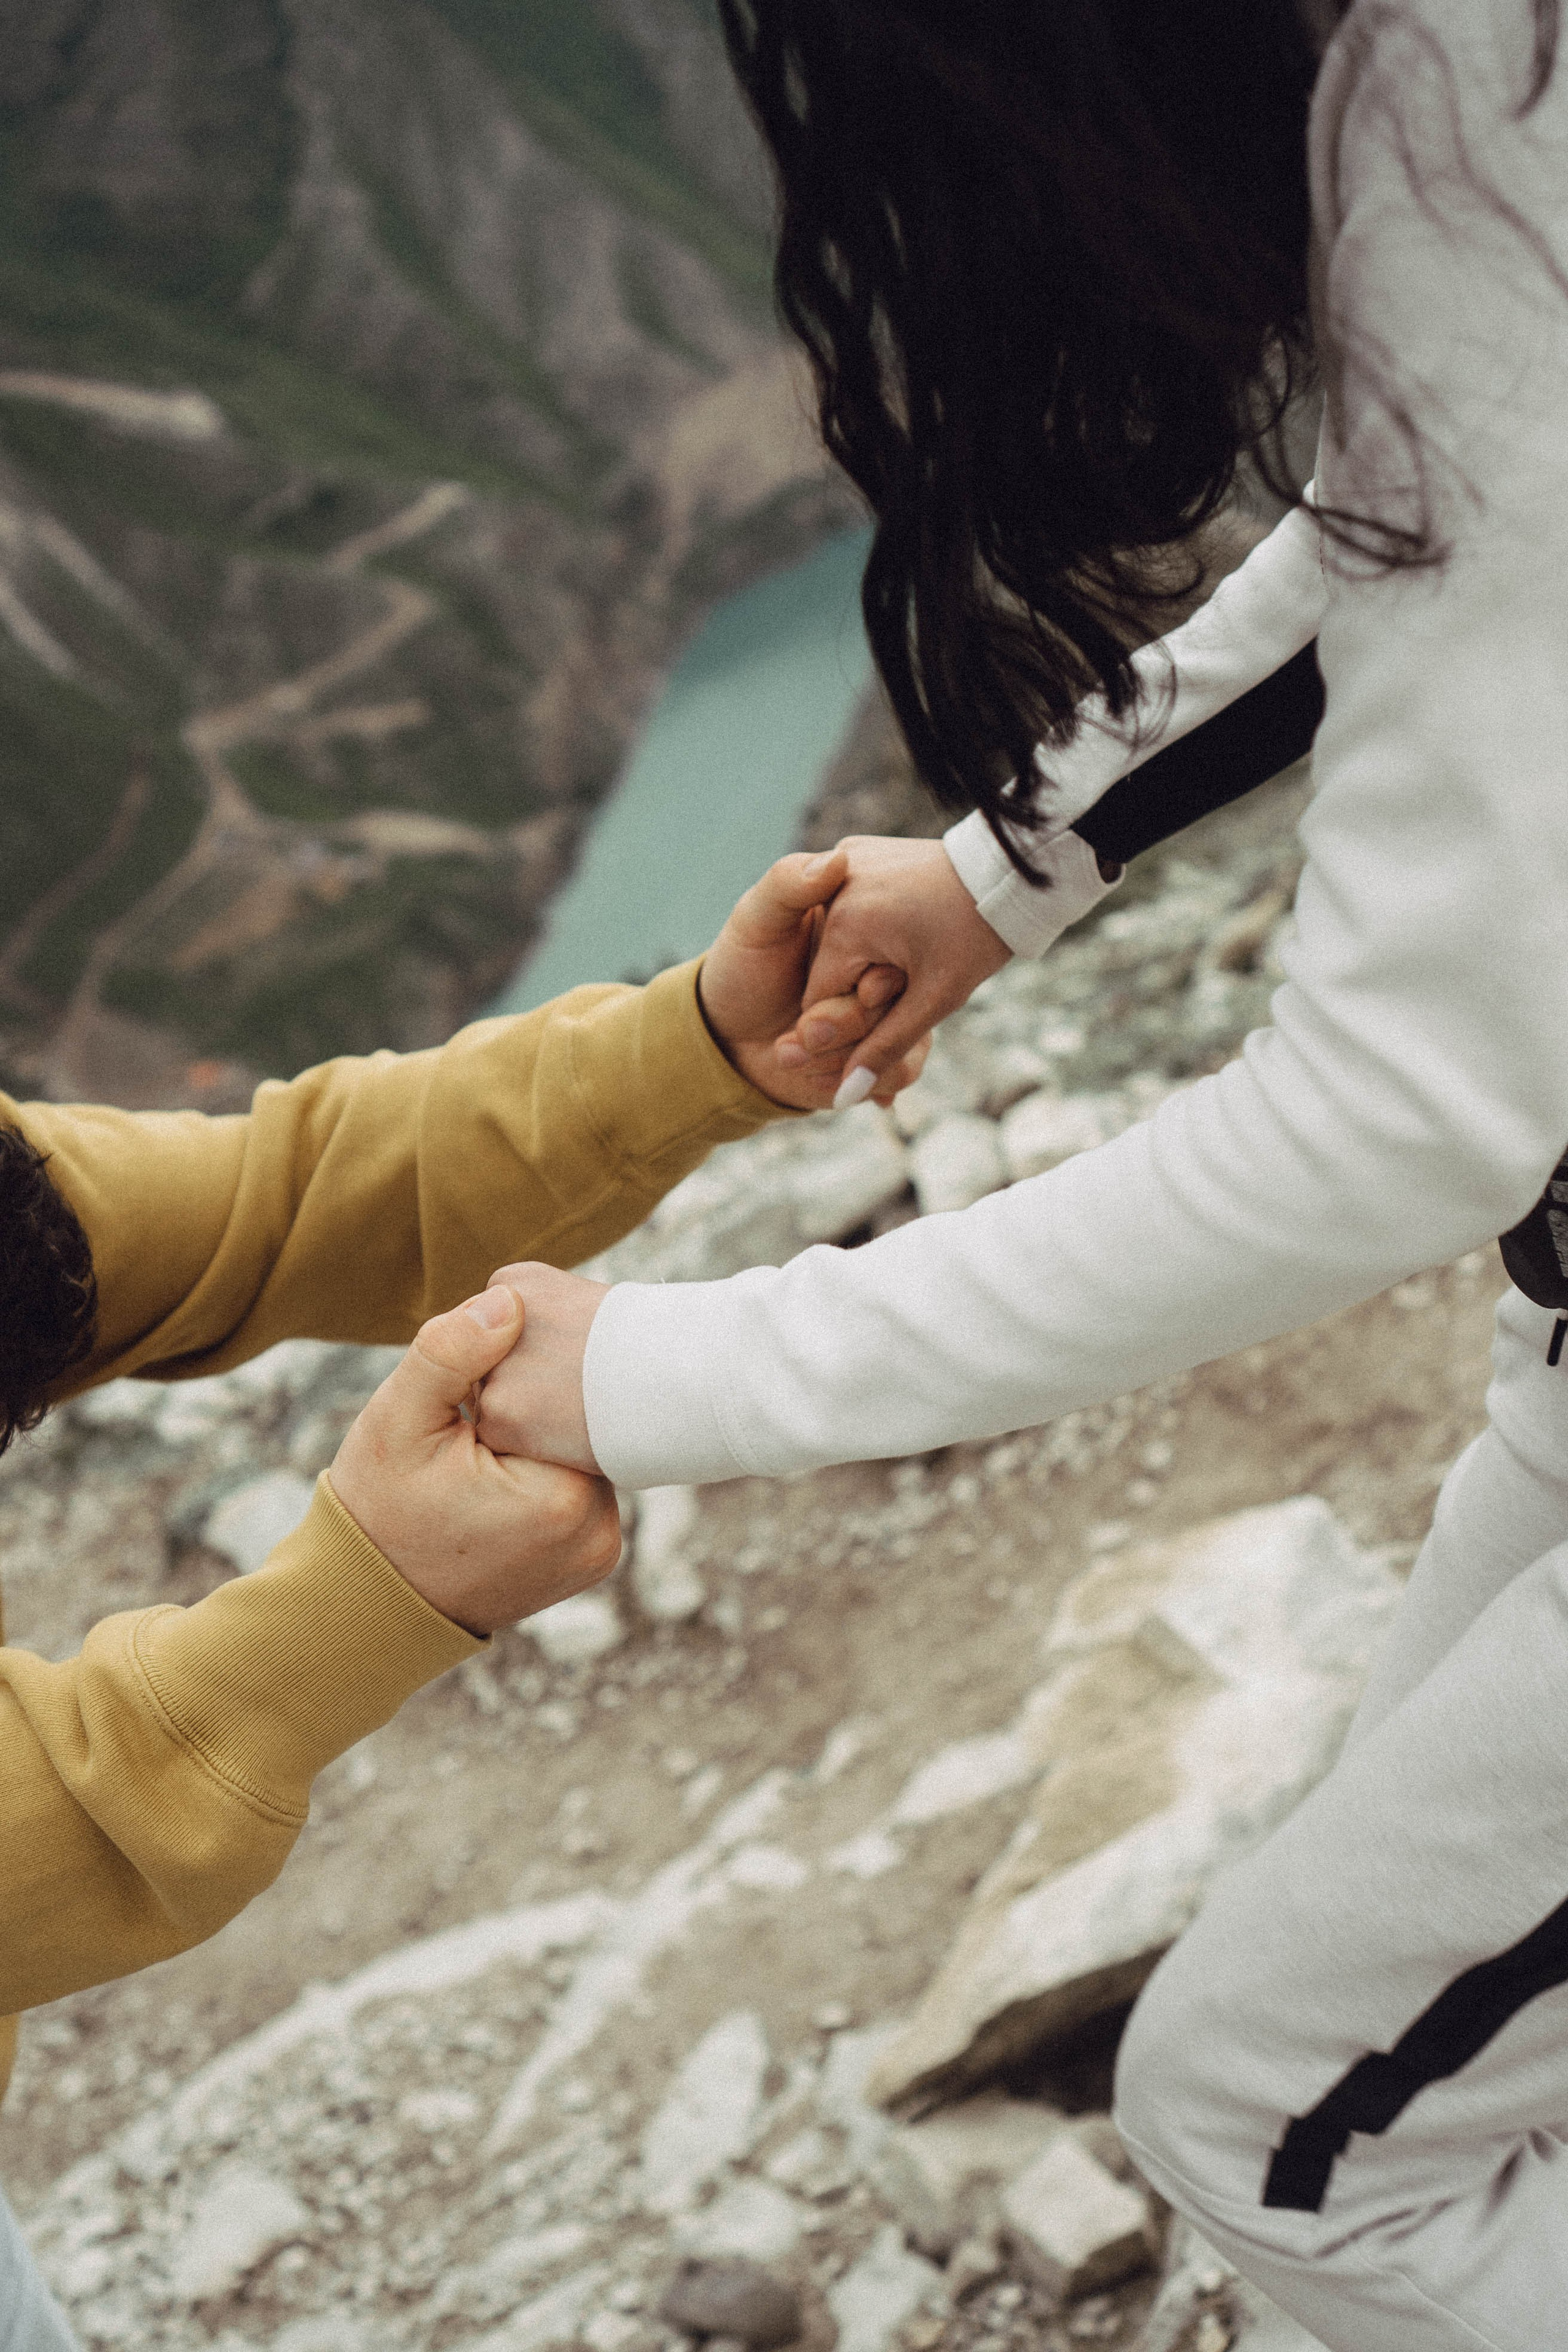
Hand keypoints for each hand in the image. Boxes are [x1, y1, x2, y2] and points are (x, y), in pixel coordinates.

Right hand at [329, 1285, 620, 1633]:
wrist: (374, 1604)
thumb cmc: (379, 1509)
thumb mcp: (398, 1420)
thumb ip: (449, 1353)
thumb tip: (509, 1300)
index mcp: (561, 1495)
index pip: (572, 1390)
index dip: (527, 1368)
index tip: (481, 1388)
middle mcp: (599, 1529)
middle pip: (585, 1421)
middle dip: (542, 1402)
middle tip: (480, 1415)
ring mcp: (601, 1549)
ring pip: (584, 1449)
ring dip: (548, 1435)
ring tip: (490, 1446)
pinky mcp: (594, 1558)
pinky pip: (583, 1485)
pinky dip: (552, 1468)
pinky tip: (507, 1472)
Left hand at [699, 847, 931, 1109]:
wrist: (726, 1037)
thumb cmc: (741, 968)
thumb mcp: (757, 919)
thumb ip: (788, 884)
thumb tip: (839, 858)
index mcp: (867, 930)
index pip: (902, 955)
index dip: (878, 981)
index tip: (854, 992)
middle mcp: (887, 971)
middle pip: (906, 1004)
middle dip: (849, 1024)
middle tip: (801, 1033)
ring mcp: (889, 1016)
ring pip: (904, 1045)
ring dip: (842, 1057)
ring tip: (790, 1053)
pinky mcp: (884, 1059)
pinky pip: (899, 1076)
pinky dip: (850, 1082)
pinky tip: (813, 1074)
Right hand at [775, 837, 1011, 1103]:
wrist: (1008, 874)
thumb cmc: (976, 937)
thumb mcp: (934, 999)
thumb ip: (884, 1047)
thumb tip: (843, 1096)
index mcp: (847, 926)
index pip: (818, 1000)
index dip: (848, 1022)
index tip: (888, 1016)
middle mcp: (834, 887)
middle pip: (823, 966)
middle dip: (856, 986)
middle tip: (907, 981)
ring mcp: (844, 860)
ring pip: (832, 934)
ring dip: (860, 955)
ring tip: (911, 951)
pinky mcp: (856, 849)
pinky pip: (844, 901)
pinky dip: (862, 921)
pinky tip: (901, 925)